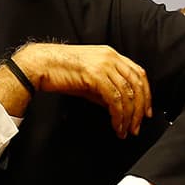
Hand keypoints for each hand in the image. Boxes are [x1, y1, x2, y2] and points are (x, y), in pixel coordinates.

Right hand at [14, 43, 152, 138]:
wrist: (39, 65)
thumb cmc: (58, 71)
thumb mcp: (87, 79)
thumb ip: (104, 90)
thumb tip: (116, 106)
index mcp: (110, 54)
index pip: (138, 74)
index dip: (146, 94)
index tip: (144, 111)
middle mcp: (110, 58)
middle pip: (137, 85)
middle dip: (139, 109)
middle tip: (137, 126)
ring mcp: (104, 65)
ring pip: (127, 94)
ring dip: (128, 116)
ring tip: (125, 130)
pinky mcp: (95, 76)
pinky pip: (114, 99)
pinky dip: (118, 115)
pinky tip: (115, 124)